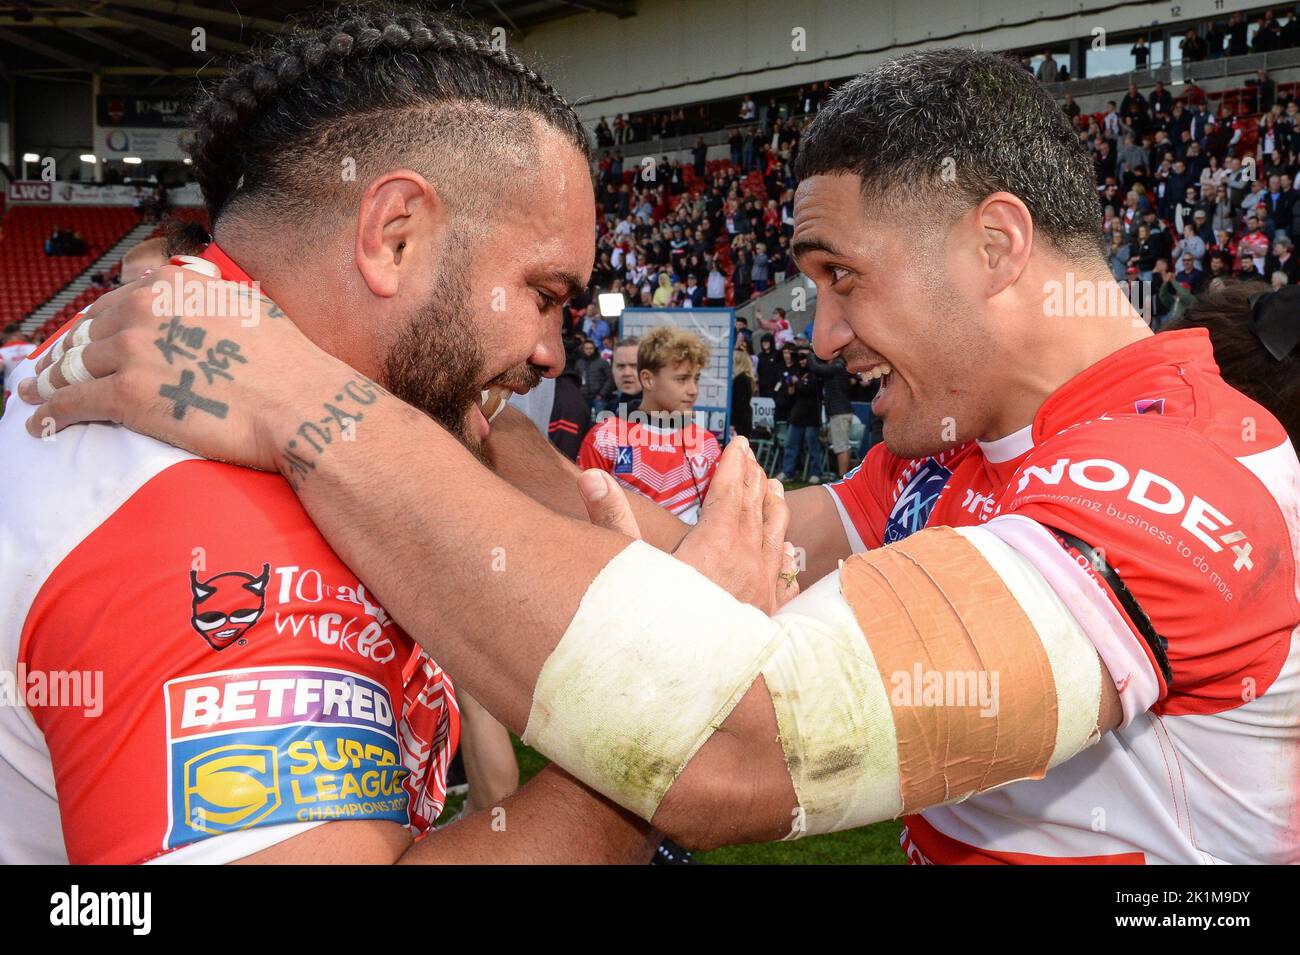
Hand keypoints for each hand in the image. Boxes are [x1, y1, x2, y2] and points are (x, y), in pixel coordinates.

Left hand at [17, 265, 351, 471]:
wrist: (300, 403)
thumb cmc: (287, 362)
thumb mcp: (248, 304)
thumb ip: (209, 293)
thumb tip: (193, 282)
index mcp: (172, 285)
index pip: (116, 298)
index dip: (98, 320)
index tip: (90, 334)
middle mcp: (144, 309)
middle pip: (89, 332)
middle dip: (68, 351)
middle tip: (54, 368)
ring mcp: (132, 352)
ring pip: (73, 366)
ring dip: (49, 380)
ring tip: (36, 392)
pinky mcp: (127, 396)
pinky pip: (73, 403)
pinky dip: (51, 412)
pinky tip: (39, 422)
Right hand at [578, 438, 797, 612]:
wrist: (704, 689)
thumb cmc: (663, 628)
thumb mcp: (633, 570)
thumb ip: (613, 521)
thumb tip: (591, 477)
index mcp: (717, 542)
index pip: (729, 491)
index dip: (733, 464)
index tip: (738, 443)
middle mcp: (748, 560)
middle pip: (755, 507)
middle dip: (752, 478)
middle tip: (752, 457)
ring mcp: (764, 588)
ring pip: (777, 535)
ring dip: (774, 506)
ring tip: (774, 487)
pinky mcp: (771, 615)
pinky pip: (784, 572)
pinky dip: (785, 551)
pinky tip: (788, 551)